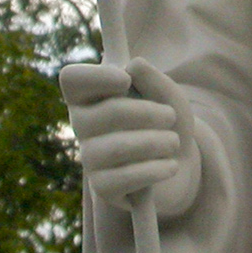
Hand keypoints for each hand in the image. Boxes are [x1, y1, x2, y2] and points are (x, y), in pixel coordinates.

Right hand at [60, 57, 201, 217]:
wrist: (180, 164)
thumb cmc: (166, 122)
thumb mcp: (168, 95)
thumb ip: (153, 78)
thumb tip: (134, 65)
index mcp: (90, 96)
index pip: (71, 79)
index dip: (97, 76)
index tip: (126, 80)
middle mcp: (82, 126)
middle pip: (111, 112)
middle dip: (151, 113)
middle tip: (170, 117)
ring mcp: (90, 158)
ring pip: (120, 147)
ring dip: (158, 142)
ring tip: (174, 143)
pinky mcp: (103, 187)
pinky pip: (127, 177)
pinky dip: (157, 169)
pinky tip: (170, 165)